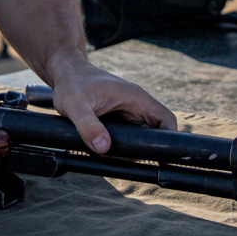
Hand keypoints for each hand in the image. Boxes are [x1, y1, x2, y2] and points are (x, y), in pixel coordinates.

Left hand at [47, 59, 176, 153]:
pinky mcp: (120, 117)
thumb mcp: (75, 106)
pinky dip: (125, 145)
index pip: (167, 119)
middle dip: (150, 149)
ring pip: (143, 135)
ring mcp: (129, 111)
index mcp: (136, 98)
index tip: (162, 158)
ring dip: (136, 148)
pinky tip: (112, 153)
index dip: (170, 139)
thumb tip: (103, 147)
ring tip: (119, 159)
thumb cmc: (72, 84)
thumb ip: (88, 126)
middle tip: (133, 163)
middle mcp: (137, 104)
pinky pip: (130, 135)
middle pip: (157, 131)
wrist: (66, 72)